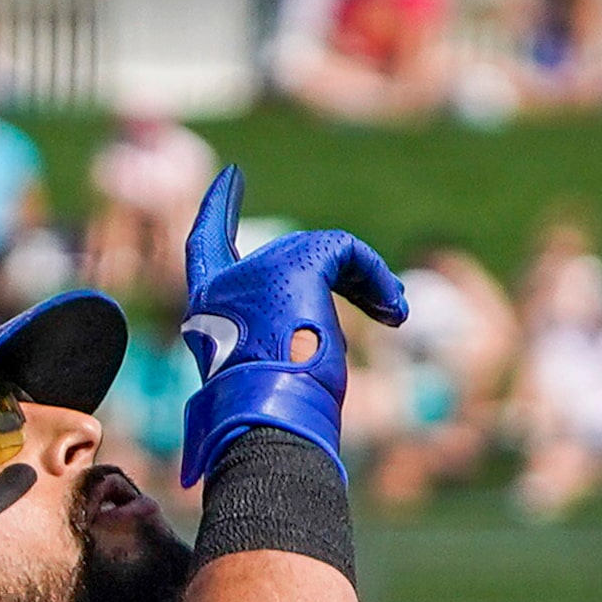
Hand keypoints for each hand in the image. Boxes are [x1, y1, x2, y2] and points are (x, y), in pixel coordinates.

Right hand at [179, 165, 407, 484]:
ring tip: (396, 315)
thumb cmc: (269, 422)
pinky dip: (377, 279)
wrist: (270, 423)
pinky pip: (346, 252)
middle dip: (346, 274)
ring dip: (368, 284)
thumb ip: (277, 350)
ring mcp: (259, 269)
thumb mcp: (269, 379)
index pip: (206, 244)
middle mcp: (224, 284)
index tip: (232, 178)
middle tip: (388, 300)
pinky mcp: (296, 263)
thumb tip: (315, 373)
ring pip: (326, 254)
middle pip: (293, 257)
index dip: (219, 209)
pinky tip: (396, 311)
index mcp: (208, 309)